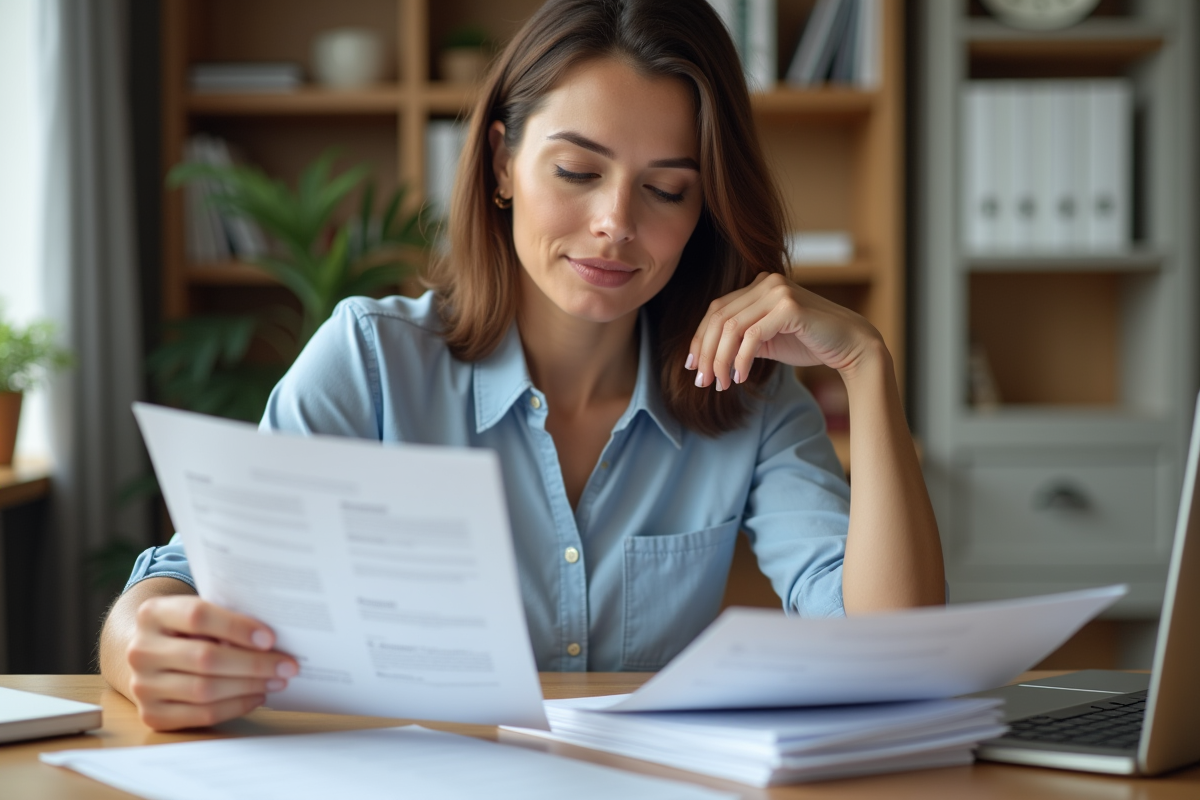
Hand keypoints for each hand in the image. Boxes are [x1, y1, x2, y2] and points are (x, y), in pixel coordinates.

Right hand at [125, 594, 298, 730]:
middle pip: (205, 658)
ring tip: (277, 680)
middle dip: (254, 663)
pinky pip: (201, 714)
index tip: (270, 638)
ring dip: (249, 686)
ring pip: (205, 690)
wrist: (149, 655)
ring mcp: (142, 685)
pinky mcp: (151, 714)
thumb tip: (272, 638)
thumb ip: (225, 616)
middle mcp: (140, 650)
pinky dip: (235, 706)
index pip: (198, 616)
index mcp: (152, 614)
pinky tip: (257, 696)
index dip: (237, 627)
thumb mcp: (198, 612)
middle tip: (288, 666)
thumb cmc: (187, 629)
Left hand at [686, 272, 882, 388]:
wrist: (851, 345)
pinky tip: (741, 377)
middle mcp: (767, 282)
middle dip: (706, 352)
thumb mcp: (768, 340)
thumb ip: (741, 339)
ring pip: (732, 327)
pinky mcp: (789, 307)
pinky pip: (752, 335)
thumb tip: (704, 357)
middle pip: (719, 318)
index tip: (692, 366)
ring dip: (721, 359)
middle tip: (702, 381)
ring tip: (720, 384)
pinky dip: (741, 359)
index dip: (699, 339)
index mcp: (759, 285)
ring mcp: (778, 291)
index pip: (717, 310)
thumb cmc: (811, 343)